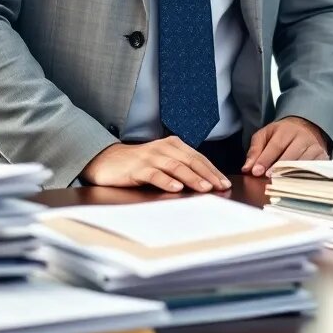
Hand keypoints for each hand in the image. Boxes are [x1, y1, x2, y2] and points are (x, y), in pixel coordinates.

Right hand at [80, 136, 231, 192]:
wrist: (107, 161)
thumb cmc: (139, 163)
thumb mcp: (163, 161)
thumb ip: (180, 167)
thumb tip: (204, 182)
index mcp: (174, 145)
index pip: (198, 158)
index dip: (213, 170)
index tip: (224, 182)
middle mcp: (165, 148)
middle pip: (191, 161)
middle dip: (208, 175)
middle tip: (220, 186)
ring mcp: (151, 157)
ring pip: (176, 166)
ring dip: (192, 177)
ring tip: (205, 188)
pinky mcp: (138, 168)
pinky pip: (155, 174)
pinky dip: (167, 181)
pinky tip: (176, 188)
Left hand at [243, 116, 328, 176]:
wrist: (307, 127)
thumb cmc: (283, 134)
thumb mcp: (266, 135)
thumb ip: (255, 150)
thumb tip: (247, 168)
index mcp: (286, 130)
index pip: (276, 146)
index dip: (265, 160)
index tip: (256, 172)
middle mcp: (303, 138)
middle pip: (291, 155)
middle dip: (278, 169)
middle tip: (267, 179)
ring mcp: (315, 148)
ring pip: (303, 163)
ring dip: (290, 175)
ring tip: (279, 184)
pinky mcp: (323, 157)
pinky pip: (315, 169)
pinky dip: (304, 178)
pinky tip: (295, 185)